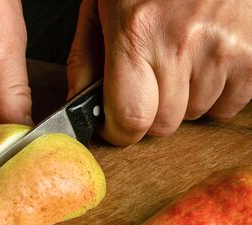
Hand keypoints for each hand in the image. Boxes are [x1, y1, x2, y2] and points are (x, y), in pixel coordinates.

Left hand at [67, 0, 251, 144]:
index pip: (129, 119)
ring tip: (183, 59)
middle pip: (162, 125)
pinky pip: (228, 107)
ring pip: (195, 115)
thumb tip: (77, 104)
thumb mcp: (104, 5)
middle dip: (151, 112)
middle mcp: (179, 43)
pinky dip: (217, 93)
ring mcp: (222, 50)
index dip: (119, 131)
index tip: (115, 124)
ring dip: (185, 100)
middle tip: (151, 80)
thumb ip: (85, 58)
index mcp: (135, 31)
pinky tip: (207, 60)